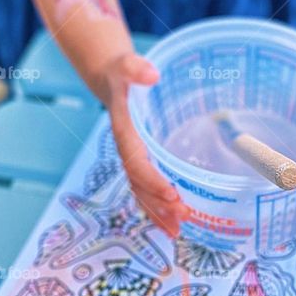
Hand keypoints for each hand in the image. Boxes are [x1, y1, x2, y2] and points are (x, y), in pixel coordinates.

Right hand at [101, 51, 183, 238]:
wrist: (113, 80)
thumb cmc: (123, 73)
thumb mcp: (127, 65)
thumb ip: (137, 69)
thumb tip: (151, 75)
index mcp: (124, 131)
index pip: (136, 162)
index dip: (153, 180)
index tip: (171, 195)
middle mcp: (127, 149)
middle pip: (139, 184)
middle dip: (158, 204)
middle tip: (182, 218)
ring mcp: (133, 157)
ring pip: (142, 191)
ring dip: (157, 212)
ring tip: (177, 231)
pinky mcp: (140, 159)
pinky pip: (146, 188)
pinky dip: (157, 207)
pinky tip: (171, 221)